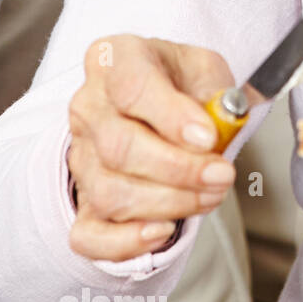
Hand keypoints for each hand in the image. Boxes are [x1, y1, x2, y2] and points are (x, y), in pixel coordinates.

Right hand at [66, 34, 238, 261]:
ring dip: (169, 202)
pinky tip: (162, 231)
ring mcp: (80, 156)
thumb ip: (215, 91)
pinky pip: (88, 235)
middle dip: (179, 169)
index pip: (131, 86)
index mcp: (114, 59)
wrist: (160, 102)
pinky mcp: (82, 200)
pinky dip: (125, 242)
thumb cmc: (180, 81)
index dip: (171, 117)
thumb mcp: (205, 67)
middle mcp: (88, 106)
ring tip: (210, 194)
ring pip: (111, 192)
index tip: (209, 137)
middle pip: (119, 148)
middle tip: (222, 174)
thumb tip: (219, 124)